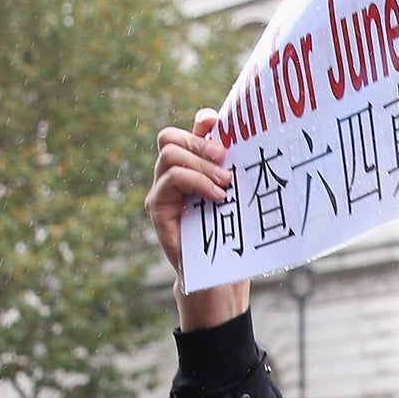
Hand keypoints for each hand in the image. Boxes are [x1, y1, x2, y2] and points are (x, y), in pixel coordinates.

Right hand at [145, 110, 251, 329]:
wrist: (220, 273)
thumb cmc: (232, 233)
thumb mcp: (236, 195)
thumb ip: (231, 168)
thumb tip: (241, 139)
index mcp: (188, 168)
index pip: (183, 133)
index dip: (200, 124)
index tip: (219, 124)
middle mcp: (170, 176)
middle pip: (169, 138)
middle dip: (200, 144)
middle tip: (225, 159)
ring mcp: (161, 190)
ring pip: (169, 155)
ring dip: (200, 164)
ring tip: (224, 183)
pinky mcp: (157, 207)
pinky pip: (170, 179)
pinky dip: (196, 181)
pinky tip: (217, 196)